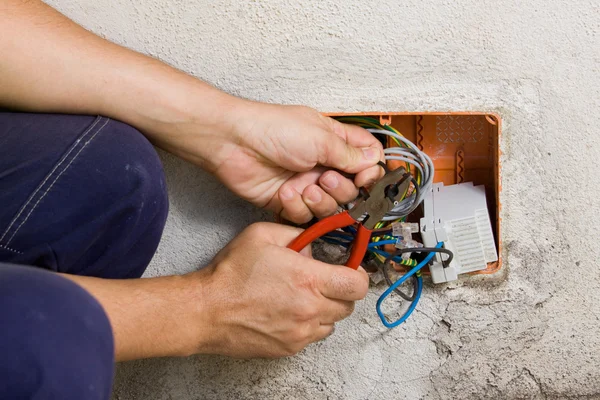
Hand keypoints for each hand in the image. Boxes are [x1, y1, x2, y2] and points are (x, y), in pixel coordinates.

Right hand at [191, 222, 368, 357]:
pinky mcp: (290, 347)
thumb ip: (297, 235)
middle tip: (324, 280)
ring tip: (304, 297)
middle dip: (341, 291)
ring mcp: (301, 332)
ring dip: (326, 309)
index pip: (358, 284)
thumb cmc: (231, 274)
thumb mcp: (263, 235)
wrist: (206, 311)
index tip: (350, 269)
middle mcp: (310, 309)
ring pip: (333, 323)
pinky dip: (309, 324)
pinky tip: (290, 311)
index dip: (358, 274)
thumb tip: (315, 243)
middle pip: (349, 305)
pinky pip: (313, 337)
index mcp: (308, 279)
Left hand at [210, 102, 383, 222]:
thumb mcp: (320, 138)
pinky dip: (296, 207)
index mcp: (334, 142)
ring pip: (330, 207)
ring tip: (304, 186)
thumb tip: (374, 162)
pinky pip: (304, 216)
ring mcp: (306, 183)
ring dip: (320, 200)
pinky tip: (284, 192)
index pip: (366, 160)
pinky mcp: (288, 201)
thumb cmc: (273, 129)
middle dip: (341, 189)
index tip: (366, 180)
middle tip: (326, 178)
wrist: (234, 143)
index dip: (370, 174)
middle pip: (351, 190)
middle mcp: (323, 164)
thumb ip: (350, 154)